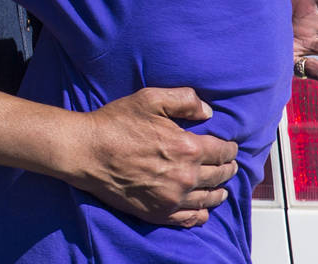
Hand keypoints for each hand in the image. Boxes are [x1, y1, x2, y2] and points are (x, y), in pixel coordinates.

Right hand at [65, 87, 237, 227]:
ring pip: (209, 198)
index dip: (230, 148)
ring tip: (221, 187)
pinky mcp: (158, 213)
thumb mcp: (150, 98)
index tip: (230, 147)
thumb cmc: (115, 123)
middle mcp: (185, 177)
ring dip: (219, 191)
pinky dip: (202, 213)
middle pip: (219, 175)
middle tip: (229, 165)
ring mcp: (172, 198)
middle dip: (227, 168)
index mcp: (187, 148)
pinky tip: (203, 209)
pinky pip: (190, 218)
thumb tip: (208, 111)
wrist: (86, 152)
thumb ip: (184, 100)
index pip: (223, 151)